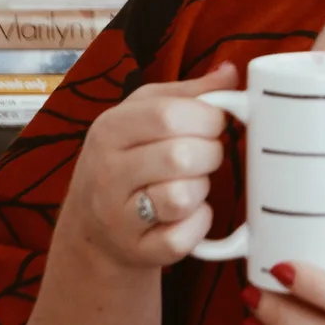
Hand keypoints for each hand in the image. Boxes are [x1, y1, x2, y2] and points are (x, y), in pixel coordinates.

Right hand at [59, 60, 238, 269]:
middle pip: (181, 156)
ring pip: (182, 197)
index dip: (206, 117)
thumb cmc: (129, 157)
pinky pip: (184, 238)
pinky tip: (188, 214)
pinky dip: (198, 224)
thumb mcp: (145, 114)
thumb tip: (230, 72)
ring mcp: (117, 217)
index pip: (168, 114)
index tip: (213, 122)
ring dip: (201, 189)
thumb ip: (189, 92)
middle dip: (210, 153)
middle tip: (205, 155)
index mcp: (110, 129)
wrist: (94, 228)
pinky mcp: (136, 252)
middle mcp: (106, 173)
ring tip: (191, 183)